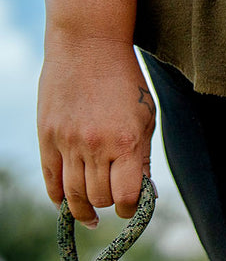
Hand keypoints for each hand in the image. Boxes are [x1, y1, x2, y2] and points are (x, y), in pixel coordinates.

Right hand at [37, 31, 154, 228]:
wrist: (88, 44)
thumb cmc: (125, 82)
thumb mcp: (145, 120)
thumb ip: (143, 158)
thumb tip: (144, 195)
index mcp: (126, 143)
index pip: (126, 196)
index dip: (130, 209)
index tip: (132, 207)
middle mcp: (94, 145)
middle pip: (100, 197)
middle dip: (110, 204)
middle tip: (114, 202)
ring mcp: (67, 141)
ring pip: (74, 193)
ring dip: (85, 209)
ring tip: (91, 216)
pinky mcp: (46, 134)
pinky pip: (49, 177)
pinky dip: (58, 197)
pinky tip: (67, 205)